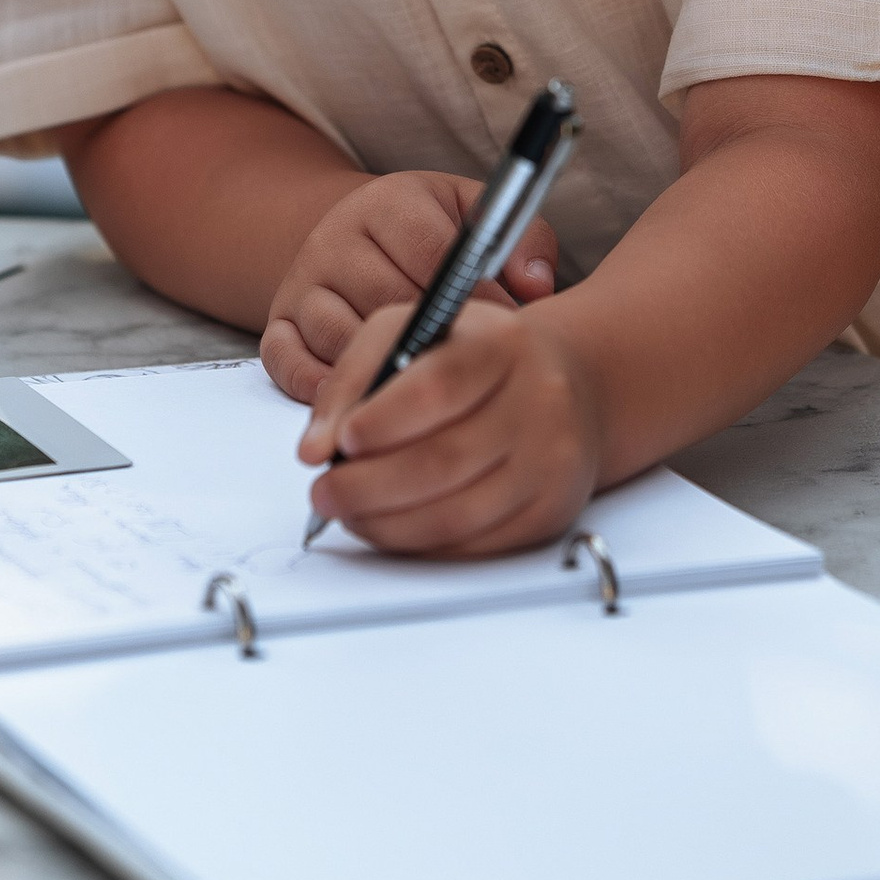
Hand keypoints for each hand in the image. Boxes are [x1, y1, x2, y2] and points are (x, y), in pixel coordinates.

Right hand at [258, 171, 556, 403]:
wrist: (354, 236)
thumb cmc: (427, 232)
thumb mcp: (473, 216)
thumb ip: (519, 241)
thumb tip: (536, 286)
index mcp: (389, 203)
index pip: (432, 255)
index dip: (475, 298)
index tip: (508, 332)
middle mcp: (335, 239)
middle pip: (384, 301)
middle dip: (433, 344)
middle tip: (471, 378)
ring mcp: (302, 284)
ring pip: (339, 337)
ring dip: (383, 373)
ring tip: (424, 401)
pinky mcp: (276, 323)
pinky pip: (288, 365)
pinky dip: (321, 391)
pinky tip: (362, 409)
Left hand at [298, 299, 601, 558]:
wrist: (564, 384)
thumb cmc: (471, 357)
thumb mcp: (410, 334)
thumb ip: (355, 378)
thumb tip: (315, 447)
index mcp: (502, 343)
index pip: (438, 387)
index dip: (382, 422)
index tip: (339, 443)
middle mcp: (539, 400)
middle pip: (443, 461)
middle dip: (367, 487)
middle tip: (324, 492)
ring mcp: (551, 461)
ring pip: (455, 514)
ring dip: (385, 524)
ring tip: (349, 512)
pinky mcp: (551, 510)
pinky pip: (473, 545)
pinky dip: (419, 544)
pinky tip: (391, 526)